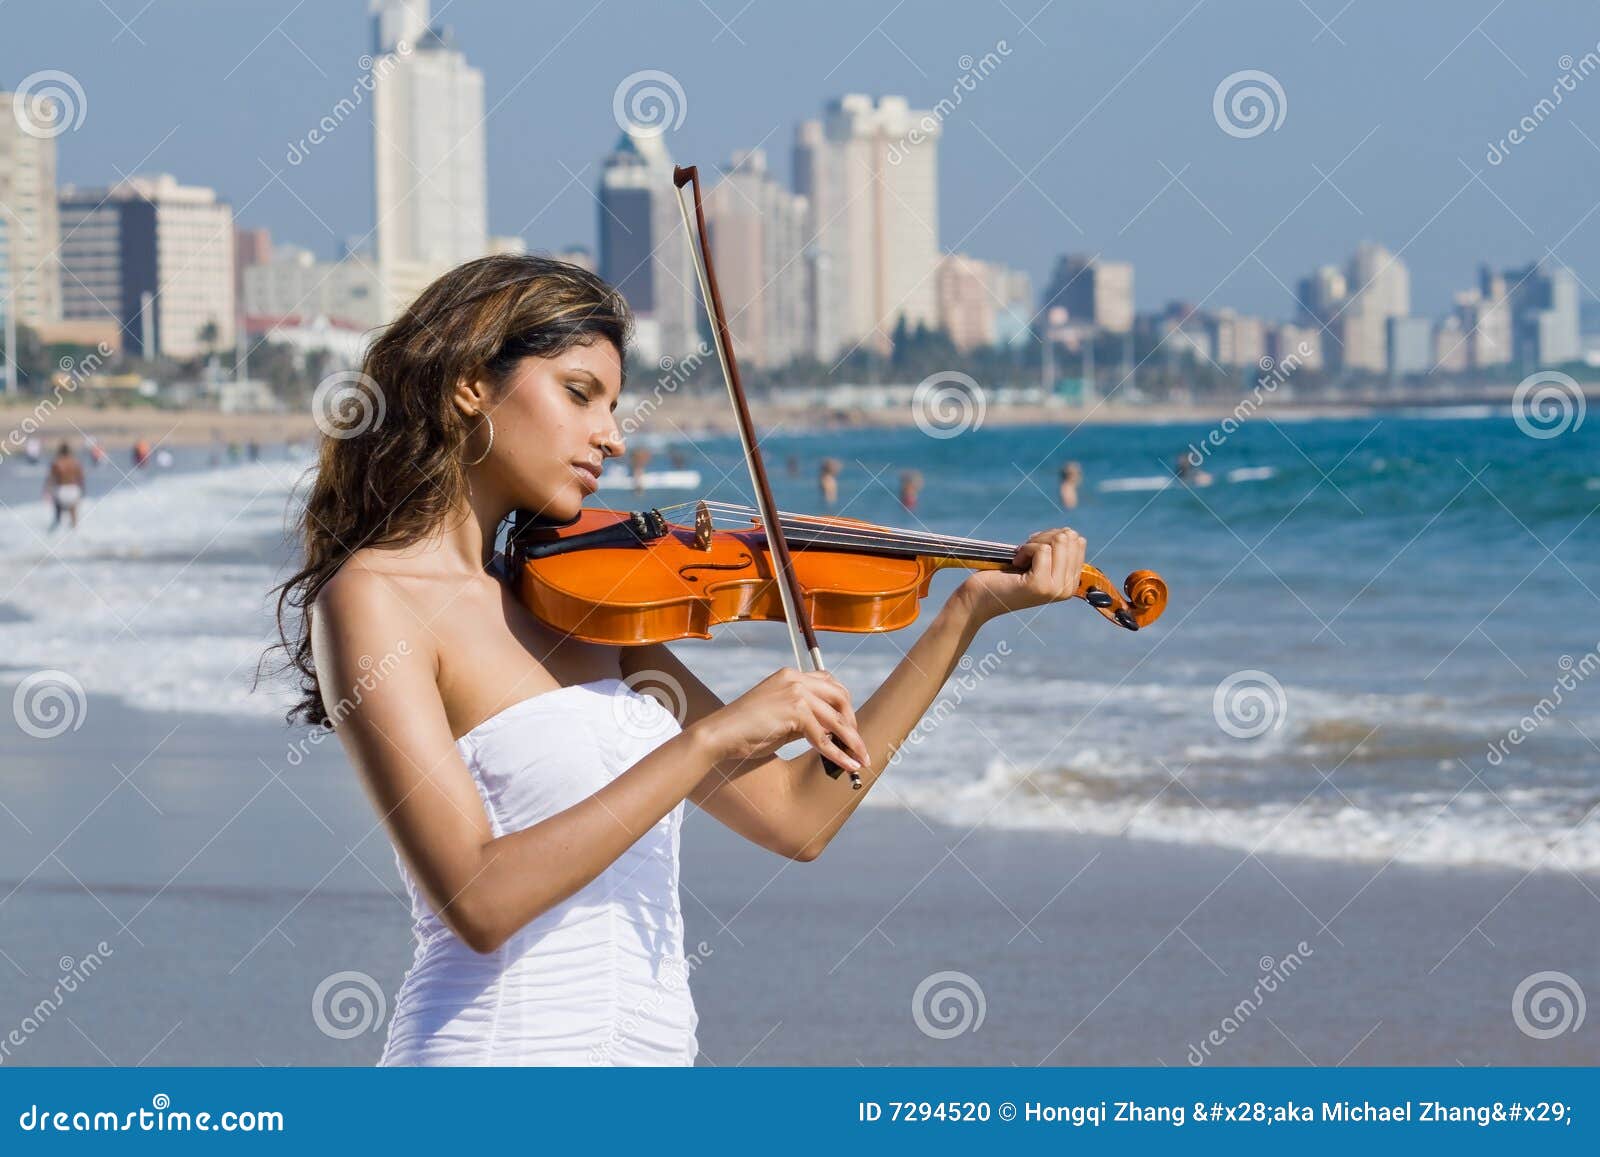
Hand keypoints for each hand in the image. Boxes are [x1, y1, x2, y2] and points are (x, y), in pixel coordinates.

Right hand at [692, 668, 869, 771]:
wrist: (718, 736)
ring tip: (862, 759)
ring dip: (852, 742)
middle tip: (857, 745)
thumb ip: (805, 720)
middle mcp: (795, 679)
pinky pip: (824, 736)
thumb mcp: (781, 719)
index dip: (844, 705)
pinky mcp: (794, 711)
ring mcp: (795, 693)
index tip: (849, 726)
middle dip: (853, 722)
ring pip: (836, 719)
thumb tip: (832, 734)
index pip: (830, 683)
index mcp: (790, 675)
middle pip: (840, 696)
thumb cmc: (745, 731)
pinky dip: (838, 754)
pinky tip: (847, 765)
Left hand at [956, 527, 1086, 621]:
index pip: (1078, 541)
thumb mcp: (1038, 561)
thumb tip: (1070, 533)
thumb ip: (1057, 550)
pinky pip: (1042, 549)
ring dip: (1033, 543)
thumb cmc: (1006, 575)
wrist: (981, 597)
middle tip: (1026, 553)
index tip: (1035, 550)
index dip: (1052, 537)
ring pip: (1057, 541)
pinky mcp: (1039, 585)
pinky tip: (1015, 563)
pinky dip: (1024, 549)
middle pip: (1069, 538)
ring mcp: (1055, 588)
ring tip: (1020, 559)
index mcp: (1071, 582)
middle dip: (1044, 537)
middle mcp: (1067, 588)